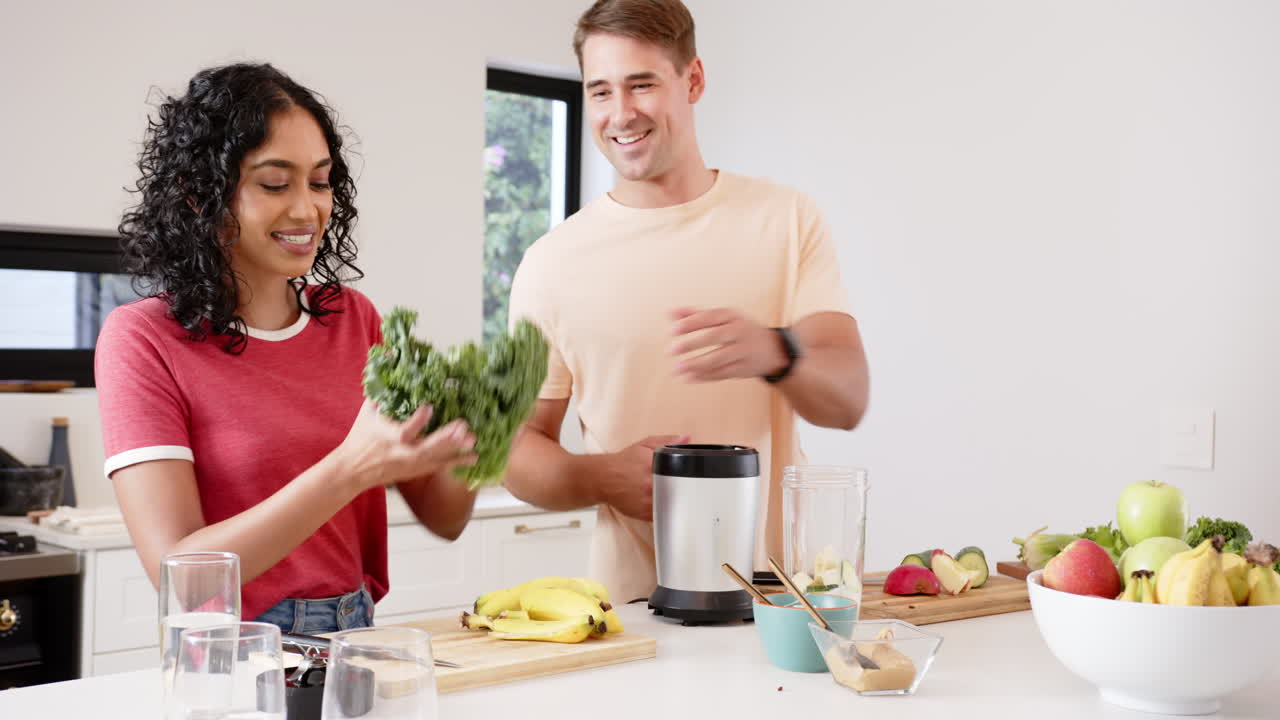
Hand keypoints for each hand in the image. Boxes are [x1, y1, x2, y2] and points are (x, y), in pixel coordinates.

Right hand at [334, 400, 477, 492]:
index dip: (418, 420)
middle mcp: (402, 453)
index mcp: (389, 437)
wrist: (353, 470)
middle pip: (426, 448)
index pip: (405, 431)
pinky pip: (439, 467)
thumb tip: (389, 359)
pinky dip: (457, 462)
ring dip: (456, 451)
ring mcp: (411, 465)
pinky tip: (474, 457)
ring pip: (436, 459)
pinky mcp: (416, 471)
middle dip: (445, 439)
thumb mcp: (367, 412)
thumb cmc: (361, 437)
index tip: (429, 407)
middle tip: (463, 427)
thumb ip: (380, 391)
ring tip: (474, 442)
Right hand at [601, 434, 688, 520]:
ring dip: (674, 501)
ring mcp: (646, 503)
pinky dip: (664, 509)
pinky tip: (663, 503)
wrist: (602, 478)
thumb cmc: (624, 462)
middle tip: (687, 487)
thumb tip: (685, 438)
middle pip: (677, 492)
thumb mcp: (645, 445)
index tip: (693, 477)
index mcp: (653, 467)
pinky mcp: (643, 515)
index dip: (688, 477)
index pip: (679, 474)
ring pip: (670, 506)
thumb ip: (666, 442)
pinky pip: (661, 515)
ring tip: (674, 495)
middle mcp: (650, 486)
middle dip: (682, 490)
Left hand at [669, 307, 787, 381]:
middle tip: (670, 350)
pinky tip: (688, 378)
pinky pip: (722, 373)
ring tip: (676, 369)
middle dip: (692, 344)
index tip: (672, 331)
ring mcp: (743, 351)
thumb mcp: (723, 318)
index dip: (691, 323)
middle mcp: (739, 331)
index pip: (710, 317)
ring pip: (718, 358)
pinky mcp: (744, 368)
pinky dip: (705, 376)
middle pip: (714, 337)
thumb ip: (696, 315)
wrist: (774, 350)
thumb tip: (669, 313)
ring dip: (696, 364)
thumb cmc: (739, 330)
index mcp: (731, 316)